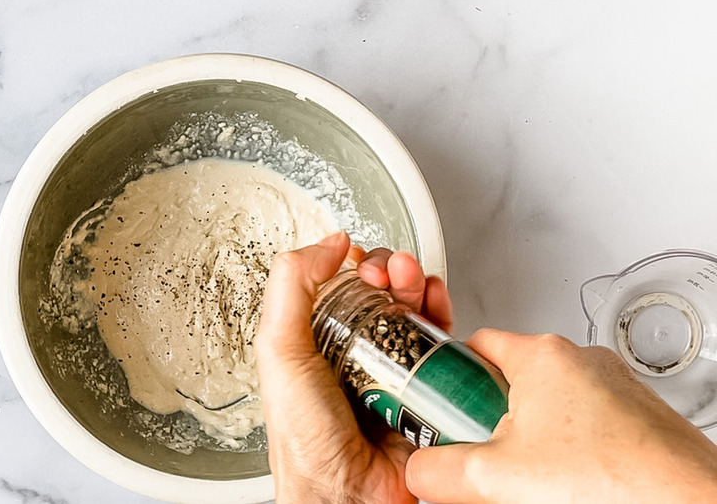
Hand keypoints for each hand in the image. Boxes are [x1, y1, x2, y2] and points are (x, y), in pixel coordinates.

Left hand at [256, 231, 451, 502]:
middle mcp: (353, 354)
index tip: (360, 261)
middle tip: (390, 271)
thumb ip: (290, 287)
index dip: (353, 265)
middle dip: (391, 269)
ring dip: (418, 285)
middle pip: (380, 294)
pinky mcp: (425, 390)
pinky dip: (444, 317)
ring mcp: (391, 372)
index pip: (338, 286)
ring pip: (413, 313)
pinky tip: (437, 304)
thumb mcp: (279, 350)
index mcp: (314, 342)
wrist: (346, 494)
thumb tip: (325, 244)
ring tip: (415, 280)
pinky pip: (441, 347)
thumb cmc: (305, 439)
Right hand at [405, 329, 716, 502]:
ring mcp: (614, 388)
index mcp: (540, 354)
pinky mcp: (637, 418)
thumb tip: (419, 473)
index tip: (439, 411)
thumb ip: (437, 471)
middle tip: (484, 459)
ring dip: (528, 440)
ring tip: (528, 482)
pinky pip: (583, 426)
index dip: (448, 380)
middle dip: (489, 422)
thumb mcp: (493, 478)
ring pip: (548, 407)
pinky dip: (567, 453)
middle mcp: (580, 360)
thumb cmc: (613, 479)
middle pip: (509, 381)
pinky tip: (565, 487)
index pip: (473, 346)